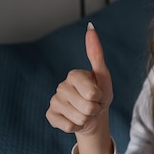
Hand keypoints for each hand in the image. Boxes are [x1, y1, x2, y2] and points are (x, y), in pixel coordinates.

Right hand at [46, 22, 113, 153]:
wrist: (94, 116)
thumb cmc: (100, 95)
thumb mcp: (103, 76)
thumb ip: (96, 53)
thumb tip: (90, 27)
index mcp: (73, 75)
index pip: (92, 92)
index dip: (100, 97)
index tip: (99, 94)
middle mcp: (60, 86)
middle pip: (86, 106)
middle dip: (95, 109)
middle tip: (93, 105)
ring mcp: (54, 101)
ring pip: (78, 118)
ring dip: (87, 118)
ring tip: (87, 113)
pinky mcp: (50, 116)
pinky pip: (68, 126)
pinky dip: (76, 127)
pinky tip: (75, 120)